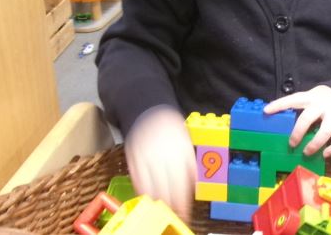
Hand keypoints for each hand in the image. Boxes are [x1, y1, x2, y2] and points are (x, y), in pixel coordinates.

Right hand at [124, 106, 196, 220]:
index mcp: (180, 151)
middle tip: (173, 218)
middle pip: (166, 188)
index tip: (185, 215)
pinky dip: (142, 191)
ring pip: (150, 186)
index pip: (182, 184)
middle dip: (171, 206)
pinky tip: (147, 199)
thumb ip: (191, 165)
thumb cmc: (172, 131)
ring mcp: (147, 156)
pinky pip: (137, 179)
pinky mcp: (133, 157)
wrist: (150, 113)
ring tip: (161, 212)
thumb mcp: (187, 145)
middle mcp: (164, 155)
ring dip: (156, 201)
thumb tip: (196, 187)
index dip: (183, 203)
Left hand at [264, 85, 330, 157]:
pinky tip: (325, 154)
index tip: (266, 111)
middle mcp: (323, 104)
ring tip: (306, 153)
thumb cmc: (321, 101)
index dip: (279, 105)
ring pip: (325, 131)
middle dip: (297, 133)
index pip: (292, 100)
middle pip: (307, 118)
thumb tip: (278, 122)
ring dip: (314, 144)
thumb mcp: (310, 98)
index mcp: (310, 97)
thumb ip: (299, 109)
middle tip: (291, 144)